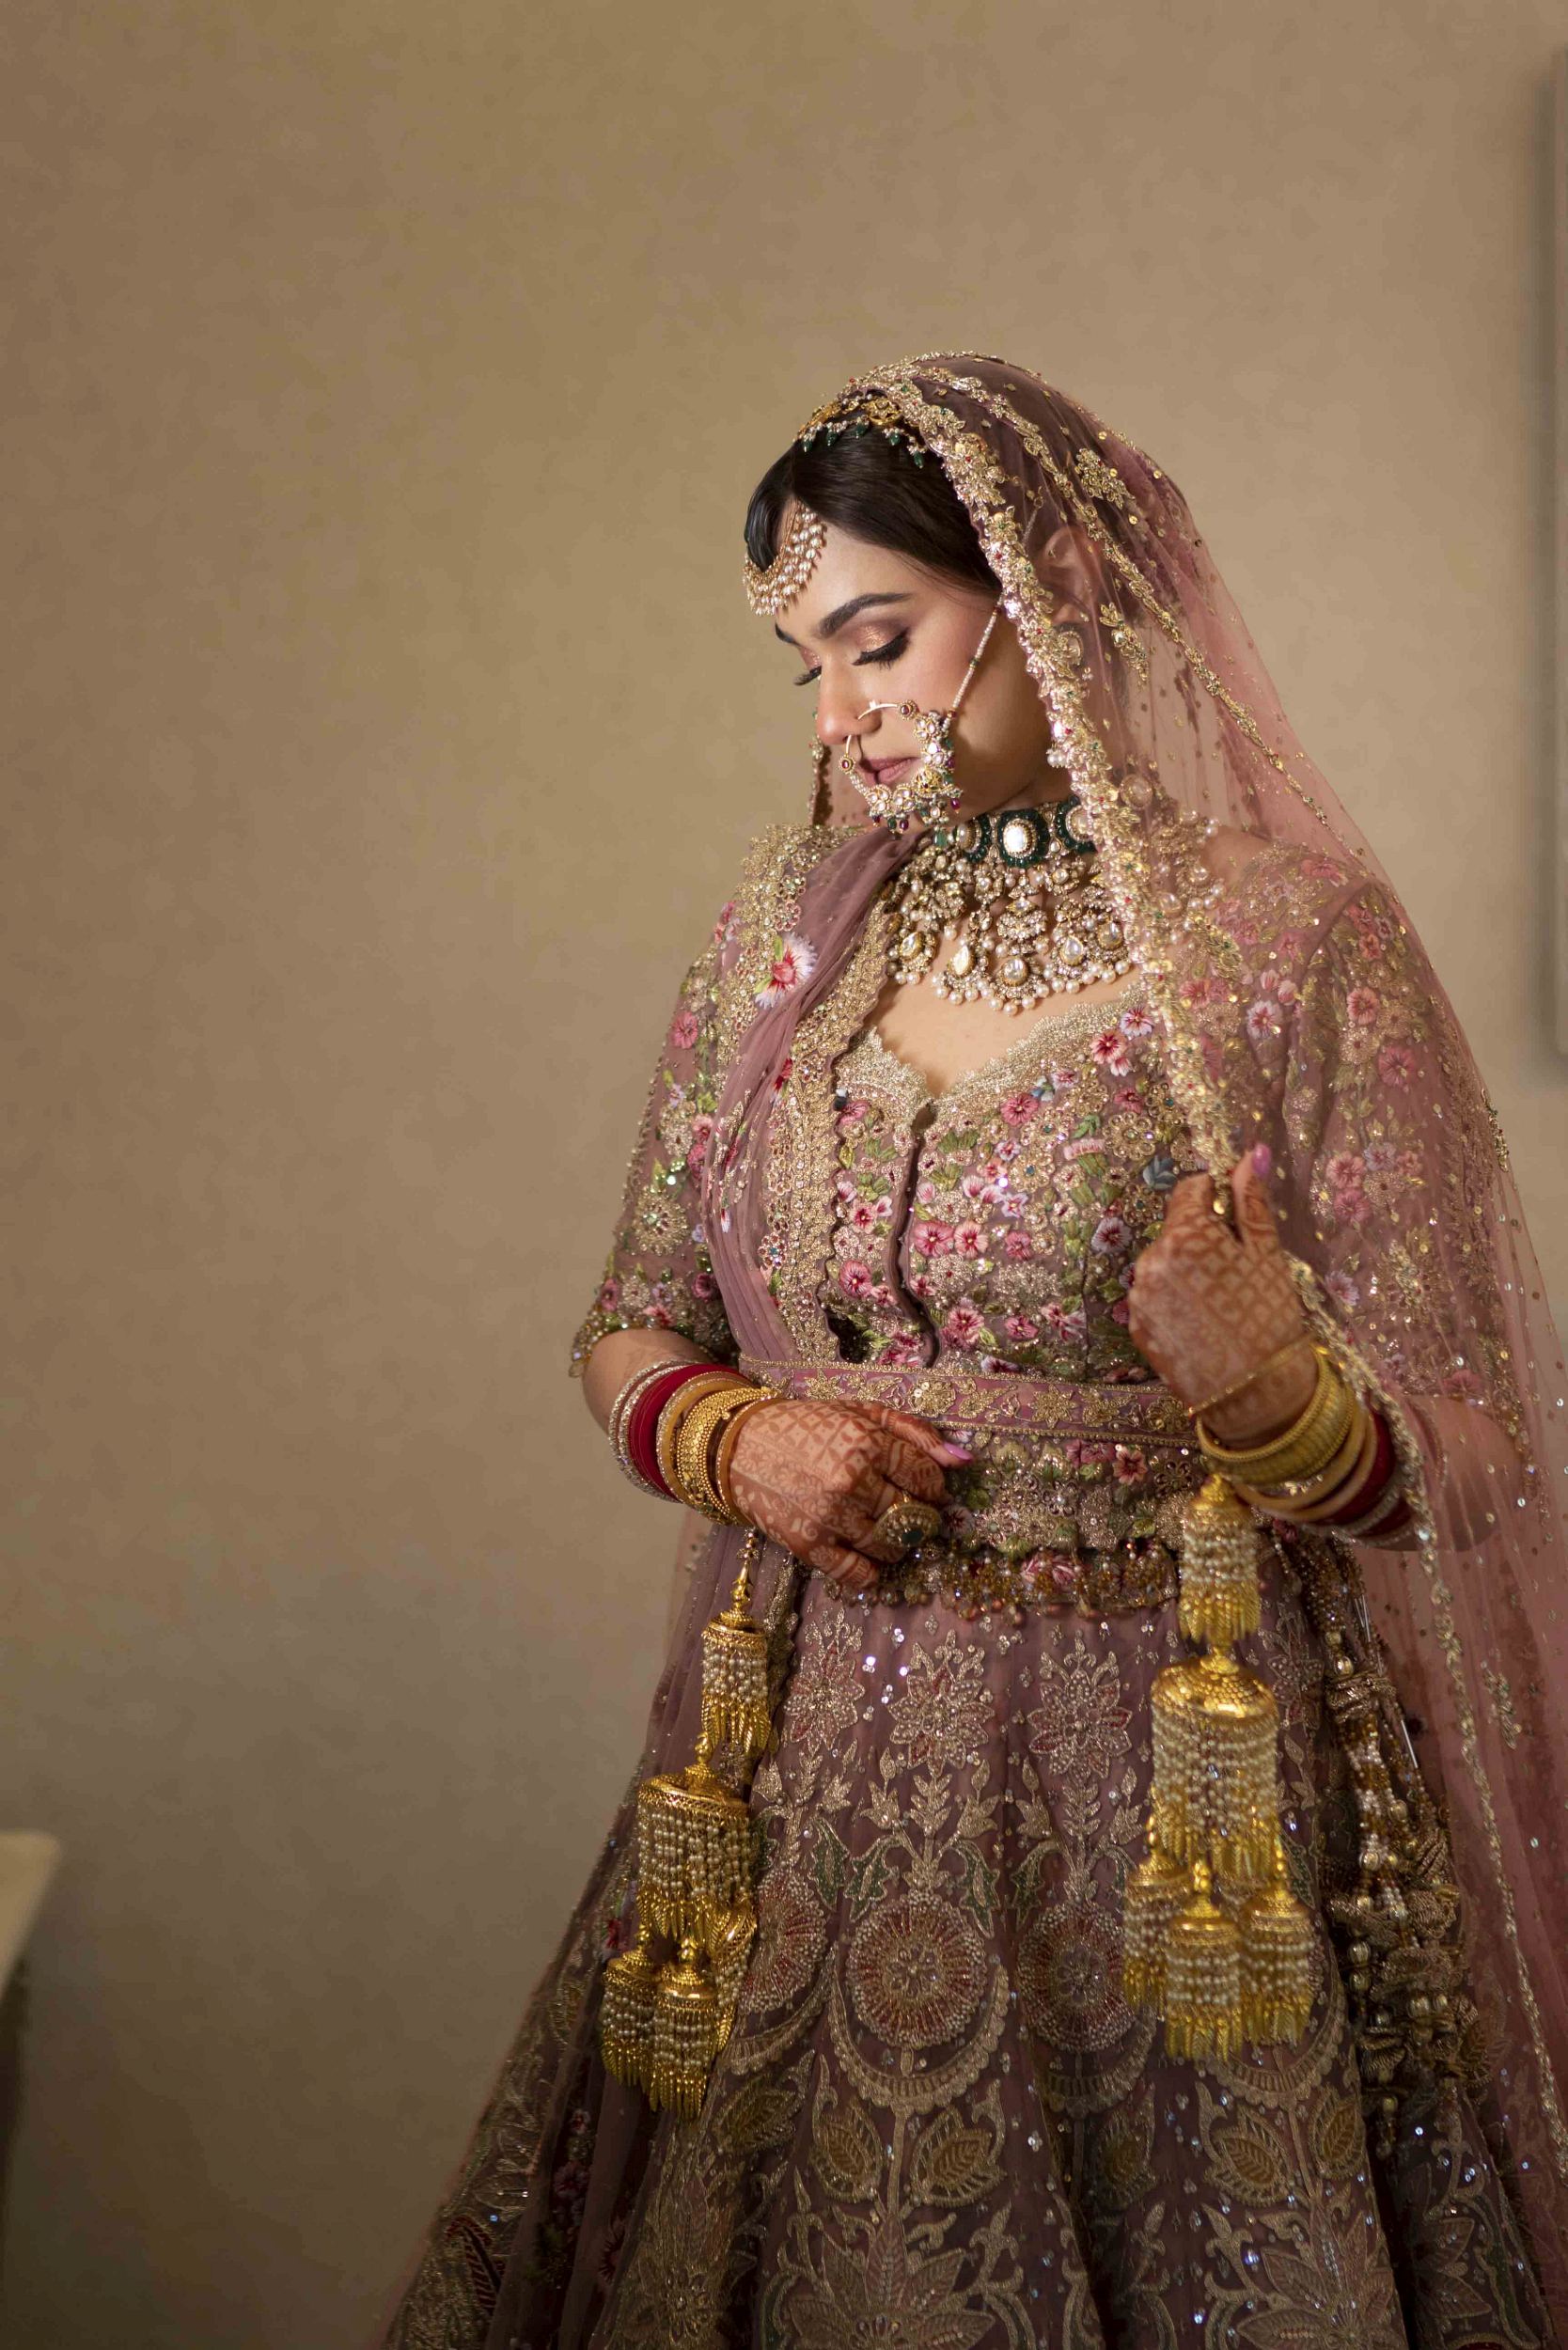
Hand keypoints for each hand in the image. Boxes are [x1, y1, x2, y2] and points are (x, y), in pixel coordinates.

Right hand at [727, 1399, 966, 1595]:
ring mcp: (830, 1517)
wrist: (742, 1447)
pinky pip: (860, 1575)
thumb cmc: (809, 1425)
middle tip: (909, 1507)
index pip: (927, 1478)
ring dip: (900, 1542)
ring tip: (886, 1525)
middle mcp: (851, 1481)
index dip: (933, 1485)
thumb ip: (916, 1432)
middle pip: (915, 1515)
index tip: (923, 1484)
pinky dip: (872, 1568)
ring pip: (893, 1547)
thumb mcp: (862, 1412)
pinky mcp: (810, 1546)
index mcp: (866, 1443)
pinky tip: (867, 1549)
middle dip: (921, 1515)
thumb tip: (965, 1459)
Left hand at [1126, 1147, 1315, 1445]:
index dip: (1215, 1198)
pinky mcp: (1136, 1326)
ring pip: (1164, 1263)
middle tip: (1236, 1273)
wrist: (1255, 1394)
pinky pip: (1155, 1296)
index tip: (1236, 1223)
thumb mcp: (1267, 1255)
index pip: (1191, 1189)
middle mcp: (1151, 1259)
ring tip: (1220, 1303)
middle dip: (1203, 1239)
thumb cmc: (1269, 1318)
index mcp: (1186, 1234)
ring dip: (1187, 1270)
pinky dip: (1175, 1301)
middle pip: (1177, 1228)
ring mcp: (1139, 1295)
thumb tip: (1249, 1152)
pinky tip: (1203, 1323)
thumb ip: (1251, 1202)